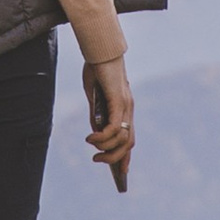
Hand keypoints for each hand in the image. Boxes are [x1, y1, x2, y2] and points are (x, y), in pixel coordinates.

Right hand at [83, 57, 134, 188]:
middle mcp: (129, 109)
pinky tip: (90, 137)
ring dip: (105, 148)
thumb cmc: (96, 69)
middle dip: (114, 157)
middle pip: (128, 143)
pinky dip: (102, 137)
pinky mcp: (119, 101)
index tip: (122, 171)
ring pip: (122, 139)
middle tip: (97, 160)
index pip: (130, 137)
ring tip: (90, 145)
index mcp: (124, 108)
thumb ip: (96, 113)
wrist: (99, 48)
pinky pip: (114, 128)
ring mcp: (126, 105)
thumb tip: (96, 133)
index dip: (126, 155)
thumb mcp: (94, 96)